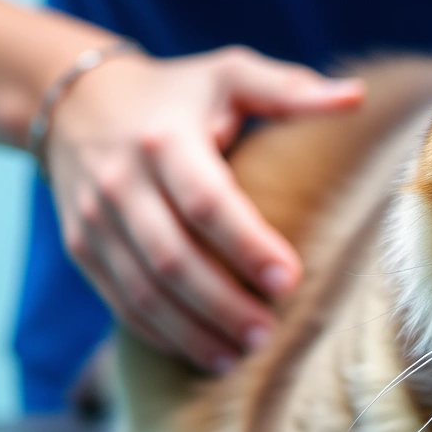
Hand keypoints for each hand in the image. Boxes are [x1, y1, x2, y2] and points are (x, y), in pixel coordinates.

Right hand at [44, 46, 364, 371]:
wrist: (77, 103)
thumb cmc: (176, 94)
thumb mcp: (227, 76)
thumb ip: (287, 89)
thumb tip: (354, 97)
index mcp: (165, 140)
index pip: (205, 202)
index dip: (247, 245)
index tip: (291, 280)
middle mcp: (121, 182)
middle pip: (171, 258)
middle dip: (222, 304)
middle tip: (269, 333)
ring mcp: (95, 221)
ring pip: (142, 291)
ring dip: (192, 331)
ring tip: (241, 355)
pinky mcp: (82, 249)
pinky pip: (120, 302)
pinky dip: (161, 335)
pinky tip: (203, 353)